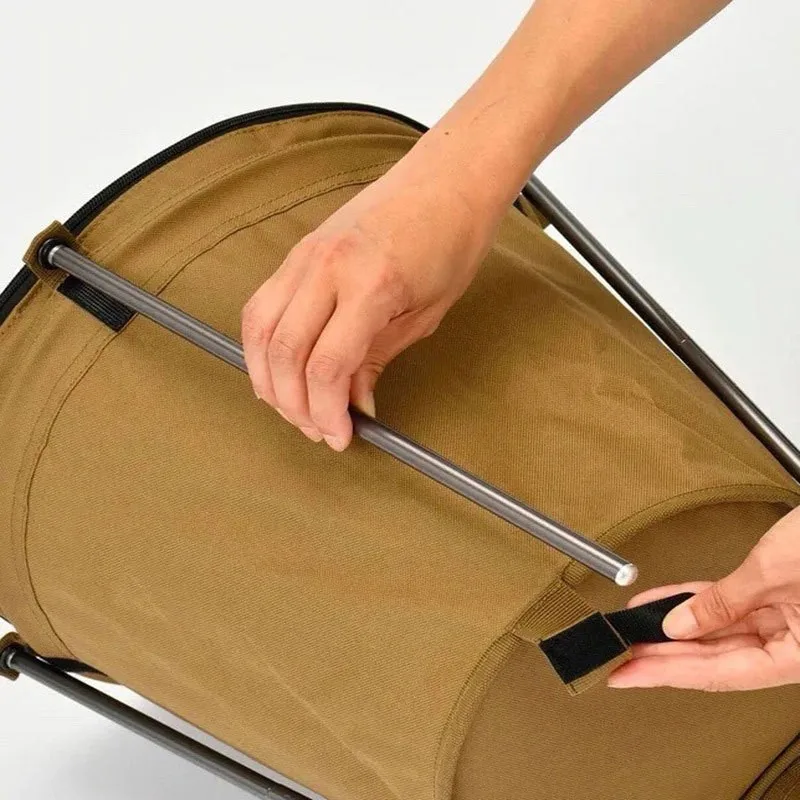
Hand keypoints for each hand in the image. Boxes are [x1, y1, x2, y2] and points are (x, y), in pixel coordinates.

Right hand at [241, 138, 499, 450]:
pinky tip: (275, 367)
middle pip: (283, 353)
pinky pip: (261, 305)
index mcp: (369, 285)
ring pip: (258, 330)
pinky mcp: (297, 252)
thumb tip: (352, 404)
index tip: (339, 436)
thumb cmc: (449, 242)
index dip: (326, 412)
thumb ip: (377, 361)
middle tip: (316, 429)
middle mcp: (326, 268)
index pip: (325, 366)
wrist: (446, 180)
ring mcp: (305, 255)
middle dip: (293, 404)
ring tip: (291, 406)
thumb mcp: (423, 315)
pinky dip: (261, 344)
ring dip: (267, 378)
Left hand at [607, 505, 799, 690]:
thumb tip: (679, 625)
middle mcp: (791, 646)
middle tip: (619, 656)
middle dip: (663, 656)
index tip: (627, 675)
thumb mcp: (771, 573)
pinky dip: (692, 602)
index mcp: (798, 657)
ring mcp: (784, 623)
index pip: (719, 674)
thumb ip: (723, 603)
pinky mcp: (777, 599)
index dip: (667, 675)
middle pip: (715, 659)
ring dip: (672, 630)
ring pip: (717, 634)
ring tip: (631, 630)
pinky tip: (659, 604)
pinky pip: (727, 607)